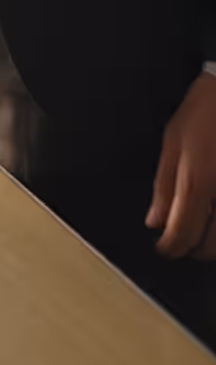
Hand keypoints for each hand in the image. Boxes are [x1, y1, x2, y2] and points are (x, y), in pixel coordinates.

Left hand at [149, 72, 215, 258]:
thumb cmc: (203, 113)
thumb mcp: (172, 144)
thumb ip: (164, 186)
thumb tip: (155, 220)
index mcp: (197, 182)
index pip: (182, 234)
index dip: (170, 248)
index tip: (164, 249)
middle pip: (212, 246)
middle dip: (194, 250)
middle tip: (182, 243)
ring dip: (214, 243)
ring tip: (200, 233)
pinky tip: (215, 219)